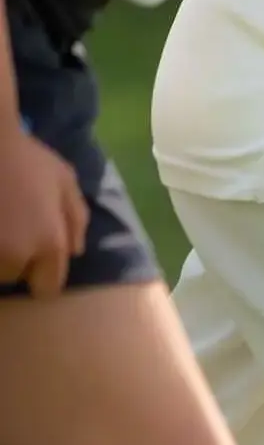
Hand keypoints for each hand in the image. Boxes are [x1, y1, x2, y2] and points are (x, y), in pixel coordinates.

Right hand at [0, 126, 87, 296]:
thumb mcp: (64, 180)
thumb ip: (75, 219)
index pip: (46, 288)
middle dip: (12, 259)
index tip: (32, 261)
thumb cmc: (23, 156)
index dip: (40, 275)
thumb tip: (75, 252)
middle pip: (11, 277)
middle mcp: (14, 255)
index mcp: (48, 244)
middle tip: (7, 226)